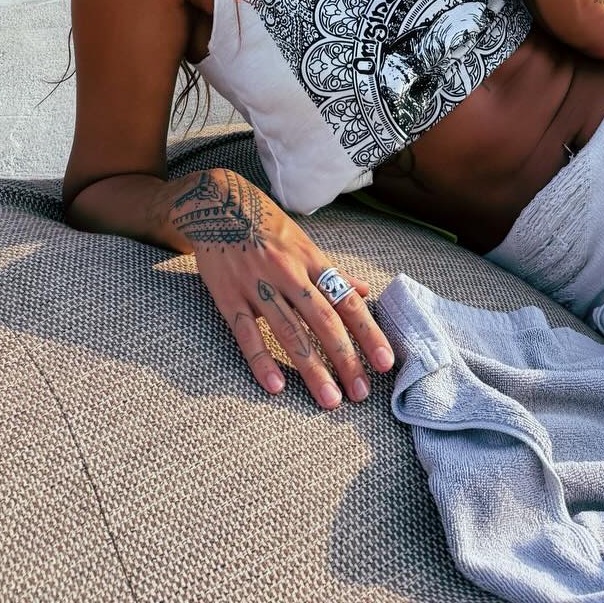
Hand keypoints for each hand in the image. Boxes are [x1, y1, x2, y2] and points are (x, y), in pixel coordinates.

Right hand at [167, 168, 393, 407]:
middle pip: (323, 320)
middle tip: (362, 393)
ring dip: (311, 368)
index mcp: (310, 260)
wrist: (217, 203)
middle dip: (345, 358)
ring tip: (330, 400)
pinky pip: (246, 332)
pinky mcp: (228, 295)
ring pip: (289, 331)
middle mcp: (288, 273)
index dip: (367, 332)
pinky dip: (261, 359)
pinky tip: (276, 386)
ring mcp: (258, 284)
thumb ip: (332, 271)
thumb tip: (365, 291)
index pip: (346, 301)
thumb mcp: (303, 242)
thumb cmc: (266, 226)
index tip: (385, 362)